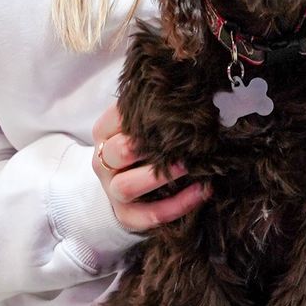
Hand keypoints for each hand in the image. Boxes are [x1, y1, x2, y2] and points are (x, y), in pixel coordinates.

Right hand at [91, 101, 210, 233]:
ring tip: (190, 166)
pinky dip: (177, 205)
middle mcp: (104, 163)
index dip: (141, 115)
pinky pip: (149, 215)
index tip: (173, 109)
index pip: (116, 119)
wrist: (123, 186)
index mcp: (104, 134)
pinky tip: (202, 192)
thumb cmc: (139, 148)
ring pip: (128, 186)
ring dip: (158, 177)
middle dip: (147, 146)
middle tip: (181, 139)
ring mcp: (113, 192)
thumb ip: (151, 111)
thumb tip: (185, 87)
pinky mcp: (127, 217)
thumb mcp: (137, 125)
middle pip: (118, 152)